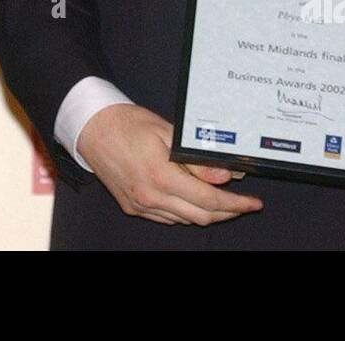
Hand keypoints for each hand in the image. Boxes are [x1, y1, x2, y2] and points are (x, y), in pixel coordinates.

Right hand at [76, 103, 262, 224]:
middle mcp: (150, 196)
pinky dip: (186, 213)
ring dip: (207, 214)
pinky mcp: (133, 207)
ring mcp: (140, 205)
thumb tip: (225, 176)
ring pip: (185, 221)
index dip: (235, 204)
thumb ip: (196, 159)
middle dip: (227, 213)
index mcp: (160, 176)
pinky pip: (168, 218)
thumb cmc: (127, 123)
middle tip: (244, 204)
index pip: (208, 200)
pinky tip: (193, 200)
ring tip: (223, 200)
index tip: (253, 203)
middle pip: (201, 217)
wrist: (91, 128)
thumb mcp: (167, 133)